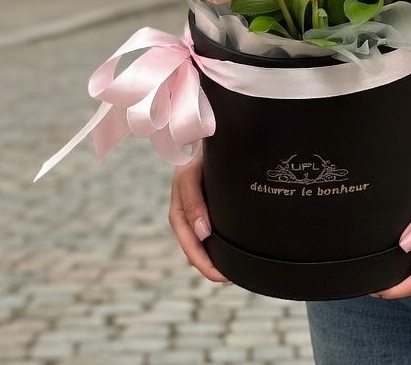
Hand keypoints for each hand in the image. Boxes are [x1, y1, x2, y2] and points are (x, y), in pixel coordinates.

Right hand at [168, 151, 228, 282]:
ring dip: (214, 257)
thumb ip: (194, 201)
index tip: (218, 273)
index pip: (188, 240)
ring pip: (203, 239)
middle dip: (207, 264)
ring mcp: (199, 207)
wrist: (209, 131)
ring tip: (230, 273)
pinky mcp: (212, 204)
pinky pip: (211, 229)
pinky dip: (218, 244)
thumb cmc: (200, 152)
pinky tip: (231, 252)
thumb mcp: (192, 174)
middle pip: (194, 244)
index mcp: (180, 204)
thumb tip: (203, 234)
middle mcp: (188, 209)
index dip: (200, 259)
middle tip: (226, 279)